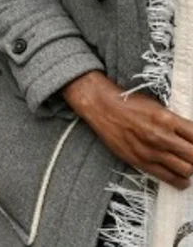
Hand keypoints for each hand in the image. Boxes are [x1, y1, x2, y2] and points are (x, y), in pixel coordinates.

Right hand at [65, 72, 192, 187]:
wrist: (102, 107)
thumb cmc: (129, 104)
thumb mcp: (158, 108)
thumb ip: (177, 124)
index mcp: (167, 119)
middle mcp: (161, 136)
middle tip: (192, 154)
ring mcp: (151, 151)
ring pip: (186, 169)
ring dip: (190, 168)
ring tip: (188, 164)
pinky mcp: (140, 161)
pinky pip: (169, 178)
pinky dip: (181, 181)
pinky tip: (183, 178)